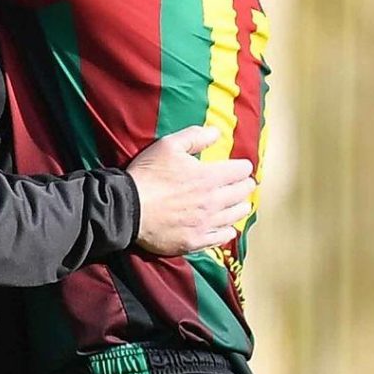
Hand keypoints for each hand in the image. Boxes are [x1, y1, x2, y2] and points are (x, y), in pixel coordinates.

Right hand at [126, 126, 254, 255]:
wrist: (128, 208)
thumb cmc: (148, 175)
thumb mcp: (168, 146)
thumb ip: (195, 137)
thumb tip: (216, 132)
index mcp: (209, 177)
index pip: (240, 171)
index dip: (243, 167)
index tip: (242, 167)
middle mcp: (213, 201)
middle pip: (242, 194)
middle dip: (245, 186)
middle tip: (245, 184)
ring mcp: (206, 223)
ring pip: (235, 216)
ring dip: (240, 208)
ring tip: (241, 205)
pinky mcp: (196, 241)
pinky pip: (221, 238)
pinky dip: (228, 231)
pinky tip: (227, 228)